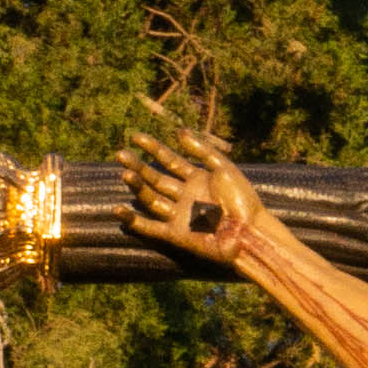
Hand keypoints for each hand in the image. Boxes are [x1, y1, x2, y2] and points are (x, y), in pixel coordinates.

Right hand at [120, 119, 271, 264]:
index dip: (153, 148)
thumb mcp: (224, 168)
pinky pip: (150, 227)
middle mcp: (186, 196)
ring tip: (125, 174)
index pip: (170, 161)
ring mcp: (180, 215)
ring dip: (137, 187)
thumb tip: (178, 132)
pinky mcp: (176, 235)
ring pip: (151, 198)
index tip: (135, 137)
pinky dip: (133, 220)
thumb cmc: (242, 200)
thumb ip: (202, 151)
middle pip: (156, 179)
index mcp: (198, 179)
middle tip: (121, 155)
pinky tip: (118, 210)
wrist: (249, 232)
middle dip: (139, 166)